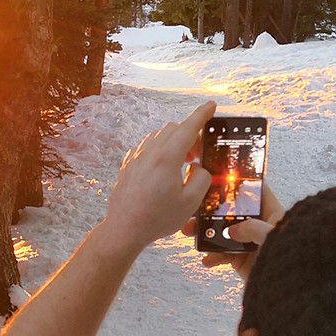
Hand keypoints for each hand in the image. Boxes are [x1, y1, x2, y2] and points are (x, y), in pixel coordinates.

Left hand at [101, 101, 215, 255]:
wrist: (124, 229)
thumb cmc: (155, 218)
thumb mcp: (190, 203)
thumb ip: (202, 179)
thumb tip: (199, 168)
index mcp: (166, 159)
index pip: (188, 128)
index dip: (202, 115)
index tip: (210, 106)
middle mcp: (149, 153)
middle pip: (174, 129)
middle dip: (190, 135)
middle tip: (199, 155)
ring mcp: (136, 158)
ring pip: (159, 136)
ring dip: (175, 143)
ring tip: (182, 164)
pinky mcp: (128, 165)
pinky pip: (147, 147)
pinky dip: (160, 150)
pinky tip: (164, 170)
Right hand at [181, 180, 285, 277]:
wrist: (291, 288)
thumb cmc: (291, 257)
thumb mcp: (272, 235)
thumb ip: (252, 227)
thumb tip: (231, 230)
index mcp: (272, 213)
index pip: (256, 190)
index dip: (240, 182)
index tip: (220, 177)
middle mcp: (260, 225)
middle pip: (232, 211)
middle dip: (212, 209)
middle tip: (195, 207)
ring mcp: (249, 243)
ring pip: (223, 232)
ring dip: (205, 232)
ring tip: (189, 232)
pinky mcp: (242, 260)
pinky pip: (222, 255)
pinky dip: (213, 257)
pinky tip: (207, 260)